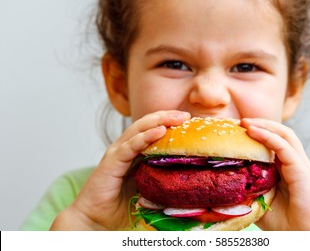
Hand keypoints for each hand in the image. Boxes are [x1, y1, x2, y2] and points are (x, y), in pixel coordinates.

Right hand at [50, 110, 190, 229]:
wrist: (95, 220)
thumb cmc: (121, 207)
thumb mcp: (149, 191)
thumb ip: (164, 183)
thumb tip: (189, 184)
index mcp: (134, 152)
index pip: (151, 129)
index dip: (168, 122)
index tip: (188, 120)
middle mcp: (124, 148)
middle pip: (146, 124)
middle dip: (166, 116)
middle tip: (185, 115)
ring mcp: (117, 153)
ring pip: (138, 129)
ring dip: (158, 121)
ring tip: (176, 118)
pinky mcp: (111, 162)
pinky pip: (129, 147)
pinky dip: (144, 137)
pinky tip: (159, 131)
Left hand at [241, 118, 309, 230]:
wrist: (306, 238)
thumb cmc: (285, 224)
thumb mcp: (260, 200)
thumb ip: (250, 187)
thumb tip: (227, 181)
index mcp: (286, 169)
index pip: (274, 142)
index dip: (258, 132)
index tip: (237, 129)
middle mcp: (295, 164)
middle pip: (281, 133)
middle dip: (261, 123)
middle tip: (240, 121)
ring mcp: (300, 166)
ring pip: (284, 135)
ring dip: (264, 125)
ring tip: (245, 122)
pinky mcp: (303, 171)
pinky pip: (284, 148)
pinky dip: (268, 137)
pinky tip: (253, 131)